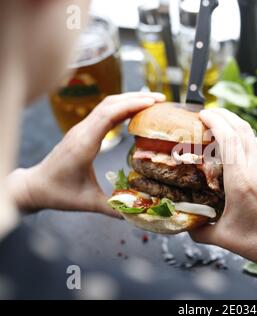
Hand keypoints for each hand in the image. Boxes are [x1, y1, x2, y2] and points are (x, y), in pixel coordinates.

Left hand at [7, 92, 164, 216]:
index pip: (109, 115)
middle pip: (110, 104)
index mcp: (84, 144)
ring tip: (152, 101)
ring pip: (106, 105)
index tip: (152, 103)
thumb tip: (140, 214)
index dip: (131, 105)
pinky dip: (121, 107)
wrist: (34, 186)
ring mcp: (81, 129)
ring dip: (129, 100)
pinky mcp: (82, 131)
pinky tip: (134, 111)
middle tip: (160, 99)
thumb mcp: (87, 203)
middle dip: (136, 98)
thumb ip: (114, 208)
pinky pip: (103, 112)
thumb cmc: (58, 193)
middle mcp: (82, 131)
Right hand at [190, 109, 256, 299]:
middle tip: (211, 113)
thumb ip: (199, 229)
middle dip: (225, 116)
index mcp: (242, 180)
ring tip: (226, 128)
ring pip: (255, 136)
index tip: (204, 114)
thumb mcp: (222, 237)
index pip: (228, 138)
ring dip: (239, 127)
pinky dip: (253, 140)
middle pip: (242, 129)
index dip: (215, 121)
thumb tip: (186, 223)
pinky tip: (247, 145)